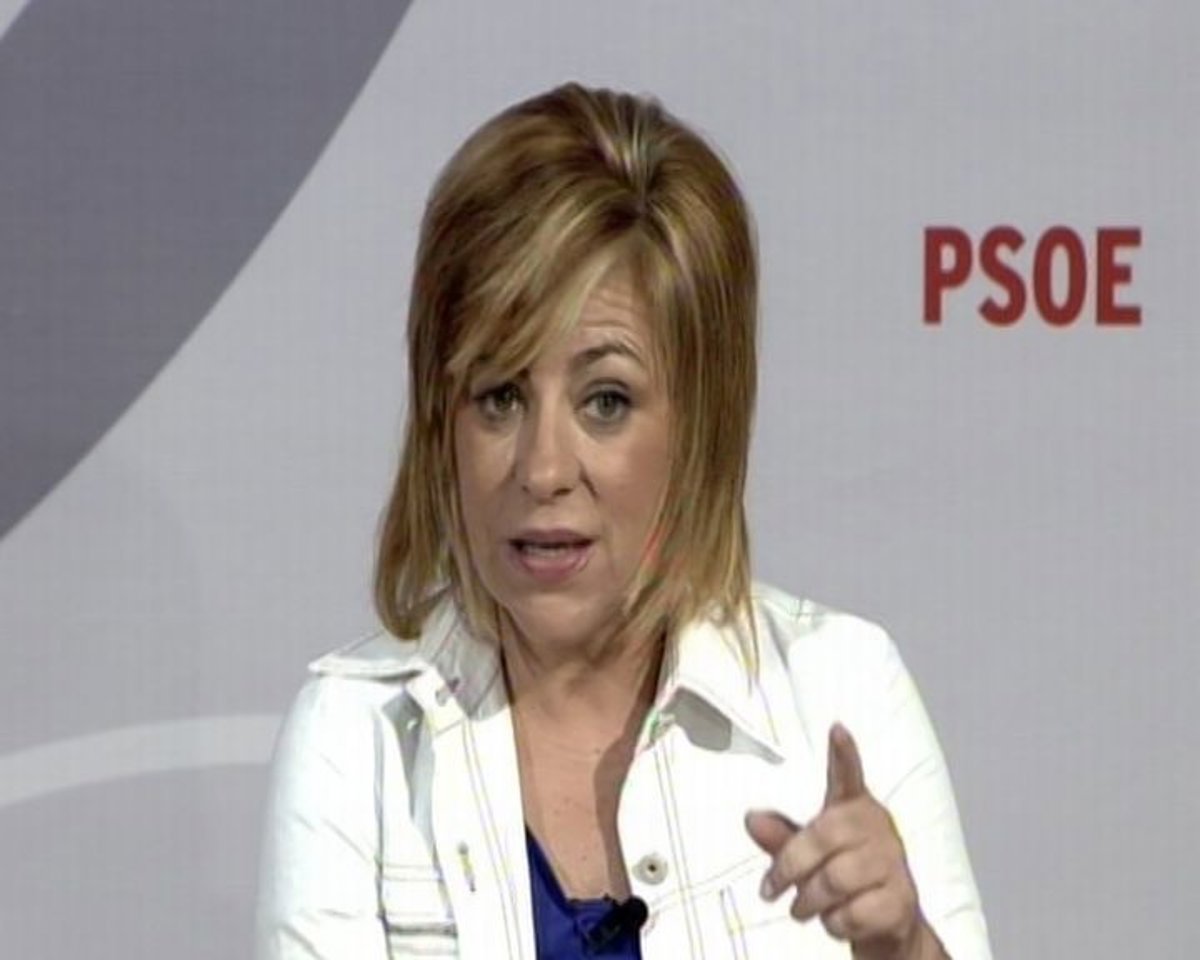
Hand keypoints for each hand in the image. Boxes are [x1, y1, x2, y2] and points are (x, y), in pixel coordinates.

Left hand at [744, 723, 945, 959]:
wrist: (888, 923)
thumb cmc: (843, 877)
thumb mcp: (809, 857)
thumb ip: (781, 838)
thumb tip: (751, 818)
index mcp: (852, 808)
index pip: (848, 775)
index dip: (843, 753)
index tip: (836, 728)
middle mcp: (877, 827)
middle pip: (823, 837)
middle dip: (788, 867)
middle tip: (769, 890)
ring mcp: (893, 862)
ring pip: (835, 880)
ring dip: (808, 902)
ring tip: (801, 908)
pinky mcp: (901, 899)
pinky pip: (852, 913)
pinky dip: (833, 923)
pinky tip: (836, 919)